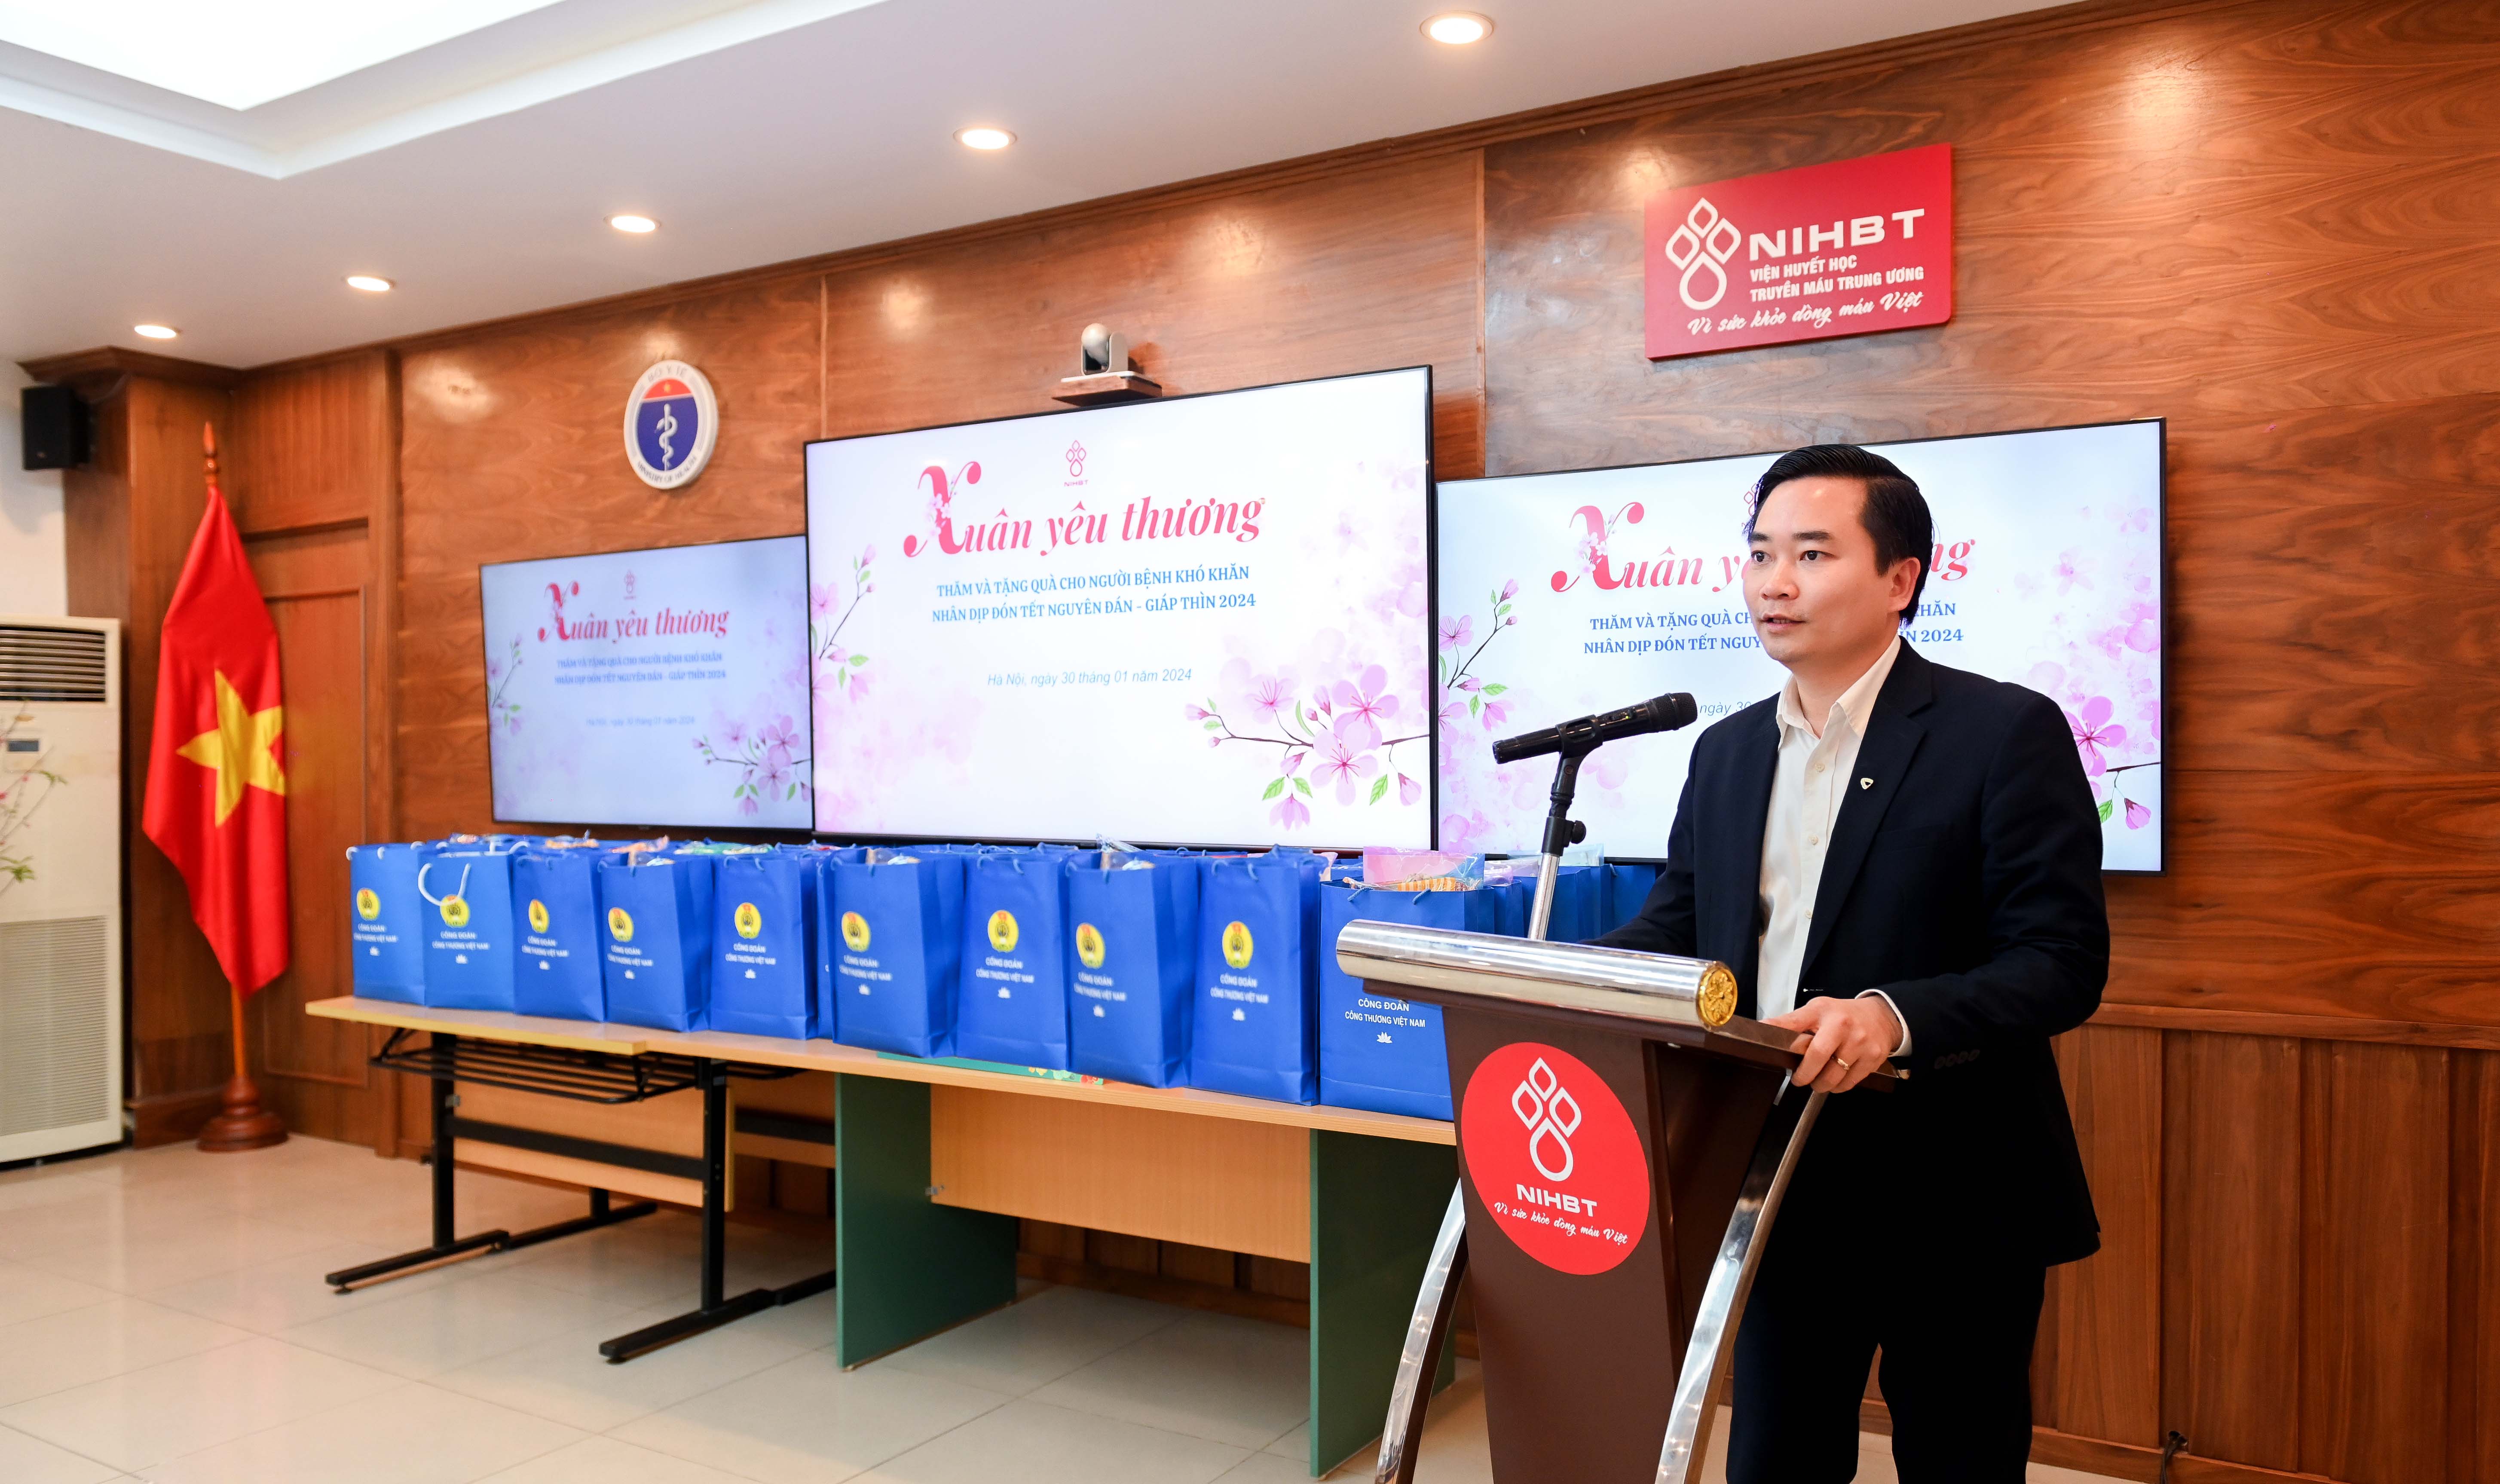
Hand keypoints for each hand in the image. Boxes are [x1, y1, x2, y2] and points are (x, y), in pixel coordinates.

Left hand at [1765, 994, 1899, 1092]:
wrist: (1880, 1017)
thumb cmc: (1842, 1015)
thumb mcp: (1815, 1010)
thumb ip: (1792, 1021)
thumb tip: (1764, 1029)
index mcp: (1822, 1011)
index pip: (1794, 1023)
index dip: (1779, 1035)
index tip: (1769, 1049)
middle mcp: (1842, 1026)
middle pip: (1817, 1058)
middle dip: (1805, 1075)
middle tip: (1801, 1079)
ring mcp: (1860, 1043)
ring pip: (1834, 1076)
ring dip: (1822, 1084)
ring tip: (1818, 1080)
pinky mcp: (1873, 1058)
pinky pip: (1849, 1082)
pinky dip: (1839, 1086)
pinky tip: (1836, 1078)